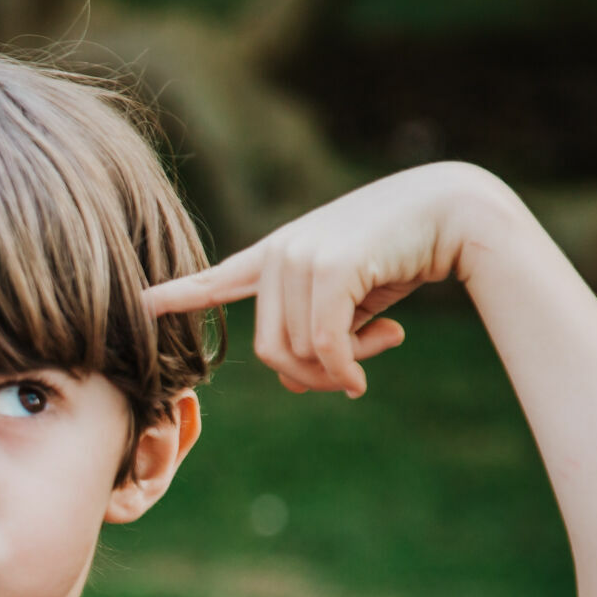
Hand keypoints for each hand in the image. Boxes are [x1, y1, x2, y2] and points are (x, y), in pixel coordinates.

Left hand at [141, 163, 512, 396]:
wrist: (455, 212)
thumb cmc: (404, 255)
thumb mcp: (352, 304)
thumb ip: (317, 336)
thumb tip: (293, 384)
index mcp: (278, 255)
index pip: (218, 277)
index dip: (180, 293)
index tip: (141, 301)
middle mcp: (279, 252)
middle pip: (269, 350)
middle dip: (312, 375)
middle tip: (355, 374)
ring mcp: (299, 256)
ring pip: (298, 352)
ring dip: (342, 367)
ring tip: (383, 340)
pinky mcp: (329, 267)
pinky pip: (325, 344)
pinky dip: (349, 366)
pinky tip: (382, 352)